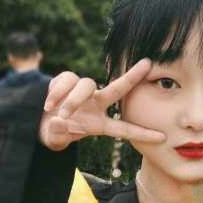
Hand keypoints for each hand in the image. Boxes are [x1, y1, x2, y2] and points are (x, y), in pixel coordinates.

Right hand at [39, 58, 164, 150]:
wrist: (39, 118)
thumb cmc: (55, 131)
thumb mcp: (56, 138)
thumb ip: (57, 134)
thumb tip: (58, 121)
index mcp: (99, 123)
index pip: (124, 129)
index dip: (142, 134)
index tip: (163, 138)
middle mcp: (96, 104)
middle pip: (118, 88)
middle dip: (133, 76)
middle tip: (147, 64)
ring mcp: (83, 91)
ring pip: (86, 85)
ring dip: (73, 100)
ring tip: (61, 114)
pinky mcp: (67, 80)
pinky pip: (67, 80)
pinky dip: (57, 92)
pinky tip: (49, 104)